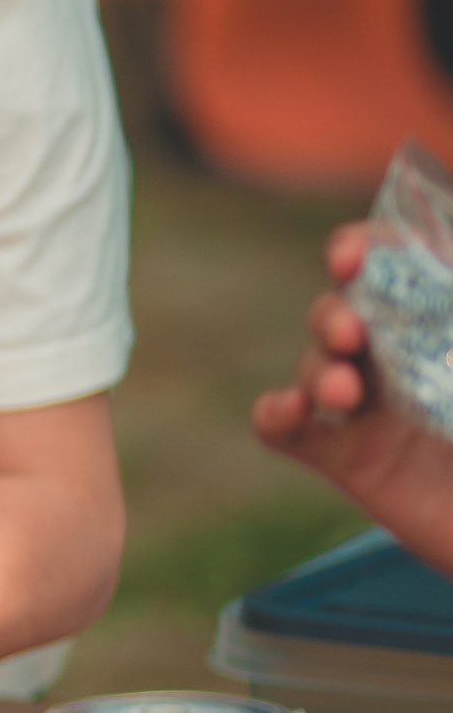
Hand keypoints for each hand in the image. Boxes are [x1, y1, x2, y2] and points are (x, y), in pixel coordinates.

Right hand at [253, 224, 452, 566]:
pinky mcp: (350, 462)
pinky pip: (288, 432)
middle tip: (351, 335)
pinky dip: (276, 414)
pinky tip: (290, 411)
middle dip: (333, 314)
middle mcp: (404, 361)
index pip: (394, 269)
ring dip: (318, 369)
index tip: (352, 258)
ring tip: (340, 393)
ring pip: (316, 368)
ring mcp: (372, 411)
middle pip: (342, 313)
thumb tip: (444, 258)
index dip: (367, 250)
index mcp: (443, 329)